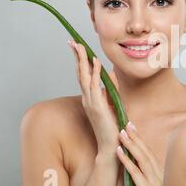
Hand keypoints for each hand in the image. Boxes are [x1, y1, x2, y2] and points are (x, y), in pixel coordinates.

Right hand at [68, 39, 120, 155]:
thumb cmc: (112, 125)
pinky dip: (95, 73)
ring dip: (82, 61)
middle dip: (77, 56)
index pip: (83, 75)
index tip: (77, 47)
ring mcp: (90, 102)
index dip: (80, 61)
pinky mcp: (97, 107)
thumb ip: (110, 88)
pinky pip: (94, 86)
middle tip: (73, 41)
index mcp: (89, 97)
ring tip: (80, 46)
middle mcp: (87, 98)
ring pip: (84, 77)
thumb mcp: (112, 102)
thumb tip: (109, 74)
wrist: (111, 144)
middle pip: (80, 73)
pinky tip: (95, 62)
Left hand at [116, 123, 163, 185]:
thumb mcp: (148, 184)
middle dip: (137, 138)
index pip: (150, 154)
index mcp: (161, 174)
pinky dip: (126, 160)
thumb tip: (133, 158)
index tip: (132, 128)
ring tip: (121, 134)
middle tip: (127, 125)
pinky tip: (118, 151)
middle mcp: (161, 176)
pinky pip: (135, 172)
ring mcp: (155, 183)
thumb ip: (144, 173)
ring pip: (143, 160)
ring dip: (131, 145)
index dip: (141, 140)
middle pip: (148, 153)